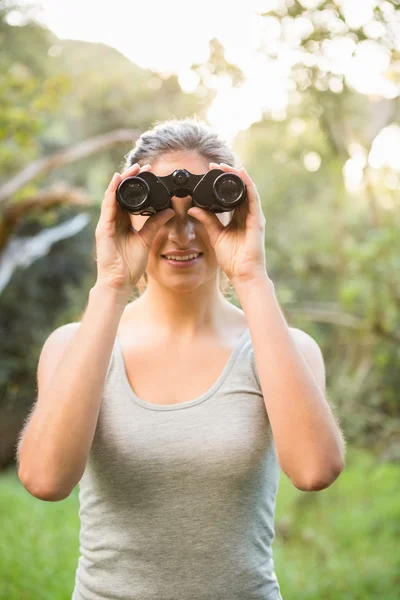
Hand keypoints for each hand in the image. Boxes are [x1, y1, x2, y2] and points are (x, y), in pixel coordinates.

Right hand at [95, 163, 174, 293]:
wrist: (119, 281)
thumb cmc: (130, 265)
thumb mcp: (146, 239)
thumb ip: (155, 224)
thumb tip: (169, 211)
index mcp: (123, 222)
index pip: (130, 198)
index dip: (138, 185)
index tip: (150, 173)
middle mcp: (113, 220)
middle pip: (121, 193)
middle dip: (131, 178)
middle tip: (143, 166)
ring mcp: (107, 223)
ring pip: (113, 196)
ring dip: (122, 181)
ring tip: (132, 169)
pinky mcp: (103, 228)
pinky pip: (108, 206)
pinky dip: (112, 192)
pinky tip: (117, 180)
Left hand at [187, 162, 267, 284]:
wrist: (243, 274)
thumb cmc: (232, 259)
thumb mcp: (216, 236)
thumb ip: (207, 221)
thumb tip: (193, 209)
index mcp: (238, 218)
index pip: (231, 195)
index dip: (222, 182)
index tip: (209, 172)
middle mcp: (248, 214)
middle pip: (239, 189)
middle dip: (228, 175)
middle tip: (215, 165)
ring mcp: (254, 216)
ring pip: (247, 189)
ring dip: (237, 176)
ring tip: (225, 166)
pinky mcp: (257, 220)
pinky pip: (253, 198)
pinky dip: (248, 184)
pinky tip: (241, 174)